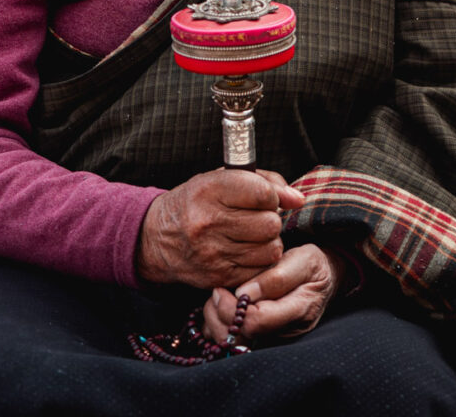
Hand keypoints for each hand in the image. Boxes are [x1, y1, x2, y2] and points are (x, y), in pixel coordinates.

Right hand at [136, 169, 304, 288]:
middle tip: (257, 217)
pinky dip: (259, 262)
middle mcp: (209, 222)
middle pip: (270, 223)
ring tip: (252, 235)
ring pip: (270, 249)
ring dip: (268, 242)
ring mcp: (214, 253)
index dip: (272, 195)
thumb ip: (264, 181)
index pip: (262, 193)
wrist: (157, 238)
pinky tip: (245, 252)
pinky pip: (260, 271)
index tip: (266, 197)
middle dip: (270, 219)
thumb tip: (298, 199)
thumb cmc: (195, 202)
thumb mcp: (220, 179)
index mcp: (210, 190)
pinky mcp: (219, 277)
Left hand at [202, 243, 347, 343]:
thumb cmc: (313, 266)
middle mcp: (286, 332)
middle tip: (215, 291)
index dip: (232, 308)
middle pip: (242, 338)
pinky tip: (220, 308)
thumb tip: (243, 293)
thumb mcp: (303, 259)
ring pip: (236, 345)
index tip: (220, 288)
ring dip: (217, 323)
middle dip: (219, 315)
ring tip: (216, 299)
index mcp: (298, 311)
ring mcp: (276, 339)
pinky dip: (221, 327)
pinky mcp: (266, 339)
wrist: (325, 279)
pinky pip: (237, 342)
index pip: (257, 321)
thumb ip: (275, 277)